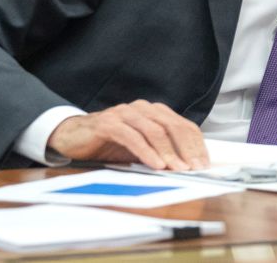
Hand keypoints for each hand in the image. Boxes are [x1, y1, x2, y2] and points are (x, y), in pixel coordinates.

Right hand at [48, 100, 208, 170]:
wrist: (71, 137)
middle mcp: (143, 109)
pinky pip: (132, 137)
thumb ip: (161, 152)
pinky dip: (146, 152)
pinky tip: (155, 165)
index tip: (204, 163)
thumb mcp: (140, 149)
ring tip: (178, 169)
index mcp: (156, 112)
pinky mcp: (108, 123)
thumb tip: (187, 167)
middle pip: (174, 127)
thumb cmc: (109, 143)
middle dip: (187, 149)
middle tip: (196, 168)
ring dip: (169, 152)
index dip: (197, 145)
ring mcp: (125, 113)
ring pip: (155, 131)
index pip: (184, 126)